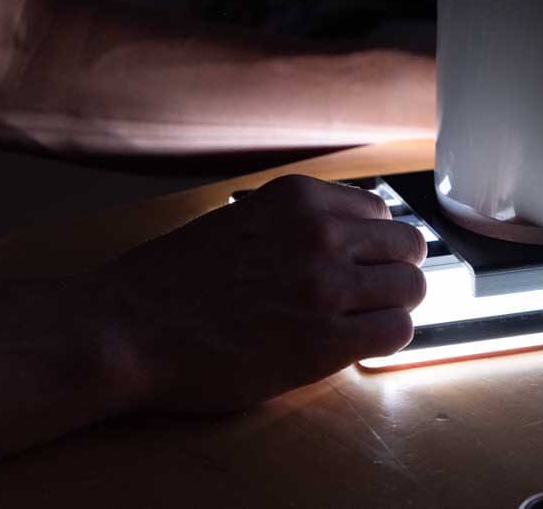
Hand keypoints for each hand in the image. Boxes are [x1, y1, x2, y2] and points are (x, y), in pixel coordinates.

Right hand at [91, 174, 426, 413]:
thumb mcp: (241, 221)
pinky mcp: (326, 340)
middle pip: (407, 245)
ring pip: (412, 288)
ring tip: (362, 323)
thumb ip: (294, 226)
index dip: (373, 243)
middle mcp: (320, 231)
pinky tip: (354, 345)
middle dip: (394, 271)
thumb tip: (344, 241)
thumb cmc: (173, 281)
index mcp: (298, 198)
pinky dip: (383, 340)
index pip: (379, 210)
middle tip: (370, 297)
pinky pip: (396, 332)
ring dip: (393, 307)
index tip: (363, 262)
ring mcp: (326, 285)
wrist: (130, 326)